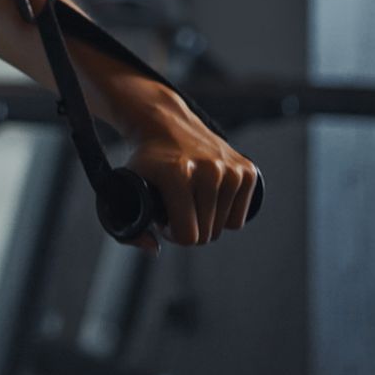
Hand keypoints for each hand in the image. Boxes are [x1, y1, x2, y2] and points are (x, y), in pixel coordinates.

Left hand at [123, 96, 258, 252]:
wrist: (166, 124)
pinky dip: (225, 214)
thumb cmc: (147, 161)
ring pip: (224, 228)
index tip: (164, 219)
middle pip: (206, 234)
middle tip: (176, 208)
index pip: (188, 236)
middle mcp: (209, 169)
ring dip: (207, 221)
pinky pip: (239, 218)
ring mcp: (231, 169)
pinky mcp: (247, 170)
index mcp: (178, 174)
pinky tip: (209, 196)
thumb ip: (129, 227)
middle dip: (190, 227)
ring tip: (191, 200)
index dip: (172, 234)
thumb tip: (154, 249)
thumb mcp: (127, 188)